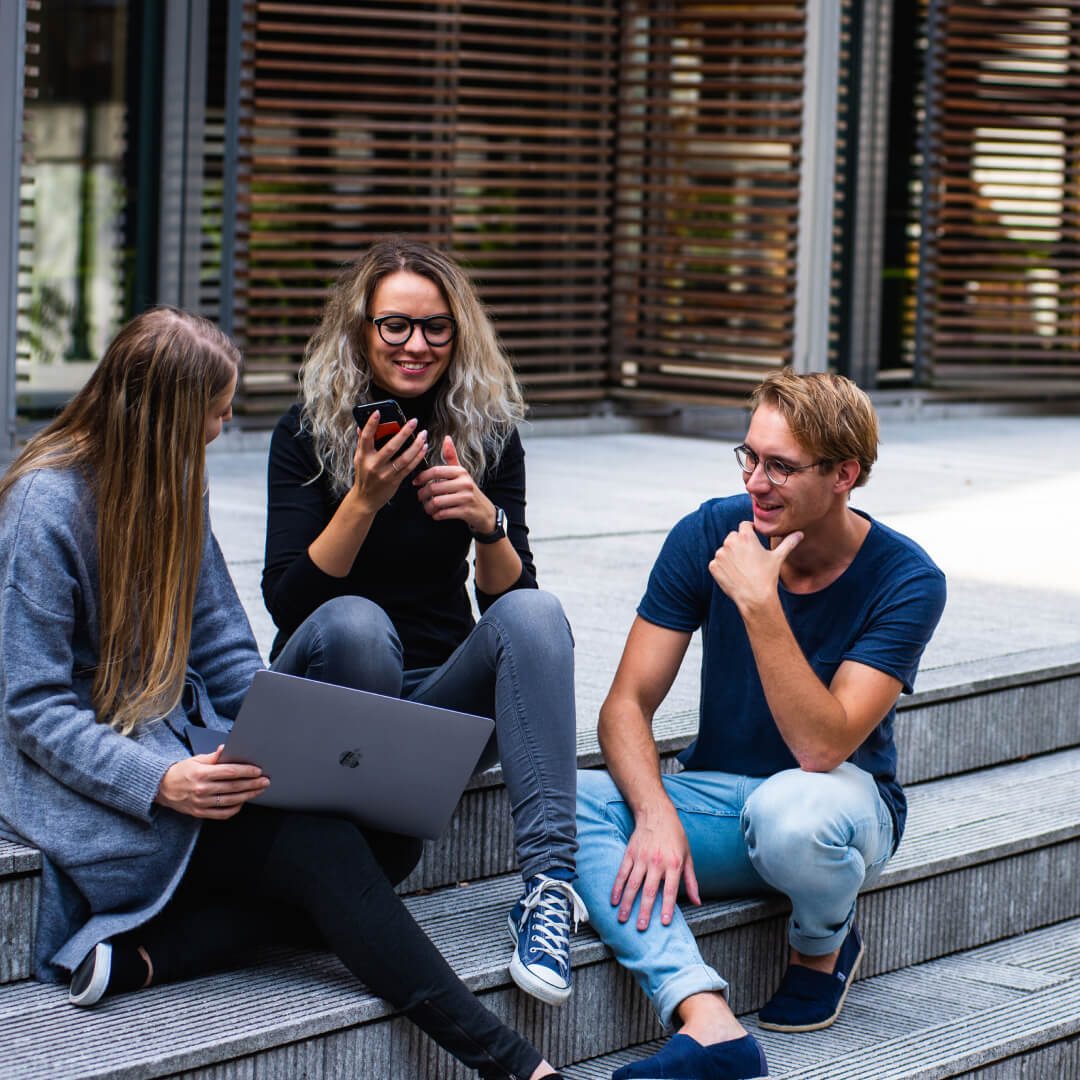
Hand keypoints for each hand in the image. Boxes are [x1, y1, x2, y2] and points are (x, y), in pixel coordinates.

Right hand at [155, 746, 268, 818]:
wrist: (161, 788)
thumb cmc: (181, 772)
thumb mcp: (196, 759)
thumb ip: (213, 756)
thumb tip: (226, 748)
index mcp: (202, 773)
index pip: (230, 772)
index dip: (246, 771)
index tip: (258, 770)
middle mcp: (202, 789)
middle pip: (234, 787)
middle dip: (253, 784)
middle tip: (265, 781)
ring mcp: (201, 803)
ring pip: (231, 801)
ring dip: (248, 795)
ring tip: (259, 790)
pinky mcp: (200, 813)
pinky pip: (222, 814)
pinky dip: (235, 809)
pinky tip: (242, 802)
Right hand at [351, 411, 427, 510]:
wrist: (365, 499)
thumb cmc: (364, 475)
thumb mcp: (359, 458)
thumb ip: (362, 442)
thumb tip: (361, 426)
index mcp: (363, 456)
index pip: (366, 437)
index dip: (371, 424)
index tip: (378, 412)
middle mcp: (373, 465)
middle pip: (391, 446)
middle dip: (404, 432)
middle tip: (413, 421)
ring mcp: (385, 474)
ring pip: (404, 457)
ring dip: (416, 445)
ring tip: (423, 434)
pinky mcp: (395, 481)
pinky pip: (409, 467)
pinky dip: (418, 457)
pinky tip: (423, 448)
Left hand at [414, 436, 495, 533]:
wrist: (485, 511)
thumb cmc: (468, 490)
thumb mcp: (461, 473)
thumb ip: (452, 457)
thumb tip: (447, 438)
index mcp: (461, 472)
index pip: (436, 471)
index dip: (422, 476)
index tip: (415, 482)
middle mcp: (464, 483)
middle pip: (434, 487)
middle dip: (422, 494)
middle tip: (419, 497)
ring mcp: (466, 498)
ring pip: (437, 502)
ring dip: (428, 507)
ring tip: (427, 508)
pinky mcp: (466, 511)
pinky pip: (444, 513)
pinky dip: (436, 515)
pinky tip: (436, 514)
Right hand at [611, 803, 699, 929]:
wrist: (657, 813)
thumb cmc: (675, 836)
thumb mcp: (688, 856)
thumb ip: (691, 881)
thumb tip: (697, 902)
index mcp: (673, 864)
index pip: (670, 890)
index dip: (667, 907)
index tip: (664, 923)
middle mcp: (657, 862)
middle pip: (649, 891)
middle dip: (645, 911)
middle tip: (641, 928)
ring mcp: (641, 858)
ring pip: (632, 884)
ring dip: (627, 903)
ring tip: (623, 919)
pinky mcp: (630, 854)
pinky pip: (622, 873)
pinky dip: (617, 888)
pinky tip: (614, 900)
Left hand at [708, 521, 801, 613]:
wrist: (755, 597)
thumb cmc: (768, 576)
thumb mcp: (778, 557)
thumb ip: (788, 543)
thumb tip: (800, 534)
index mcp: (745, 536)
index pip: (744, 525)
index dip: (750, 531)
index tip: (753, 538)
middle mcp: (730, 542)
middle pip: (733, 537)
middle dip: (740, 544)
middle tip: (749, 558)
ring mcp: (720, 554)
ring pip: (724, 550)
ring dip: (731, 556)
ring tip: (743, 569)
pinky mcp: (713, 566)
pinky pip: (717, 563)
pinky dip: (723, 567)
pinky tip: (734, 575)